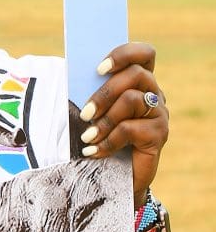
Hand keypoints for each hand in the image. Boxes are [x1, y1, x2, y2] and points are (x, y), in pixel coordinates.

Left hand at [78, 43, 168, 205]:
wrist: (111, 177)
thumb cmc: (98, 137)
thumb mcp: (92, 110)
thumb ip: (91, 90)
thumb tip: (71, 72)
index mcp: (139, 81)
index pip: (145, 54)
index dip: (124, 54)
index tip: (98, 69)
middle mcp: (153, 93)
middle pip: (136, 74)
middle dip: (104, 93)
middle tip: (84, 114)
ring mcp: (159, 114)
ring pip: (132, 99)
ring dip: (104, 119)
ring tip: (87, 137)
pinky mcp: (159, 135)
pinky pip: (130, 128)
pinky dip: (108, 140)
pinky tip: (93, 151)